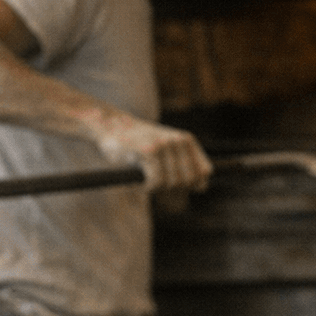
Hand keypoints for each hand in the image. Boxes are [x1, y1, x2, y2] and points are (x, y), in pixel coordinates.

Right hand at [96, 117, 212, 193]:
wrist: (110, 127)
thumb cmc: (138, 145)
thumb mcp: (166, 152)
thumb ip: (185, 167)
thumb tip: (202, 187)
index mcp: (187, 141)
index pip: (205, 172)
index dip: (192, 184)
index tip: (173, 182)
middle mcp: (179, 140)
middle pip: (189, 181)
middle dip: (173, 188)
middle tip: (156, 180)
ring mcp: (165, 144)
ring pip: (173, 183)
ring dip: (158, 188)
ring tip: (146, 177)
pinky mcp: (150, 150)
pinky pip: (158, 182)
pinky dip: (148, 187)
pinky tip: (140, 181)